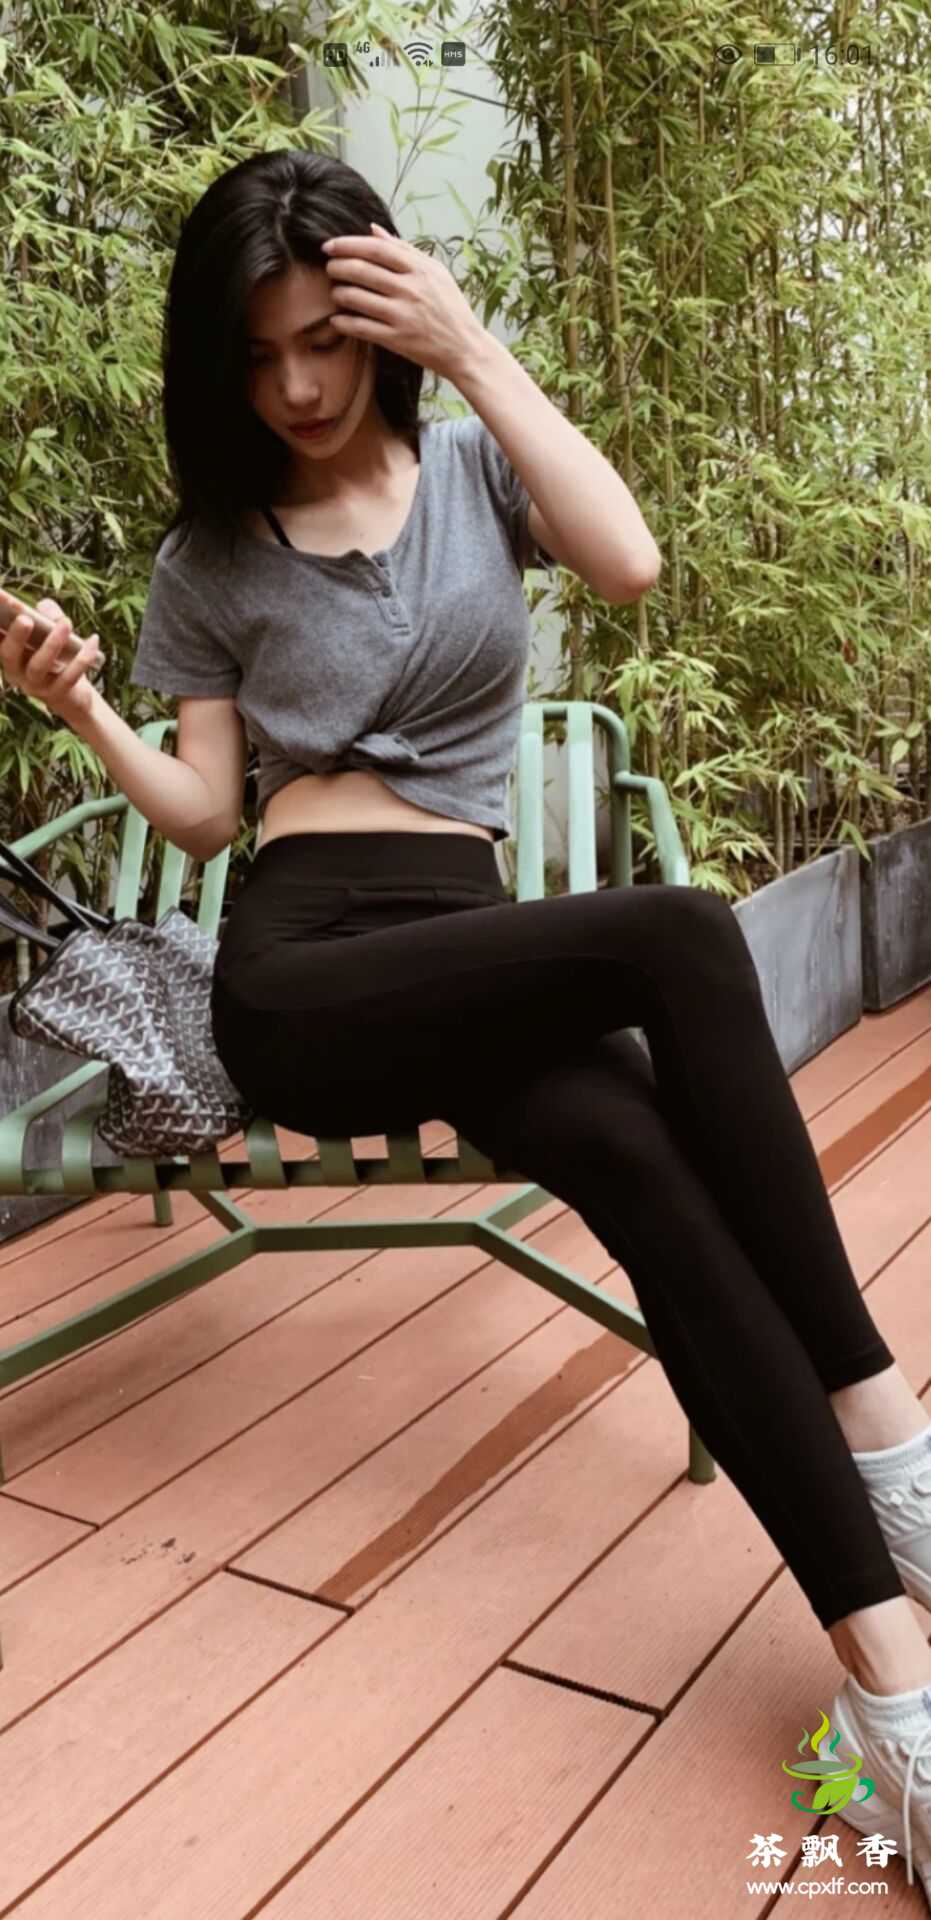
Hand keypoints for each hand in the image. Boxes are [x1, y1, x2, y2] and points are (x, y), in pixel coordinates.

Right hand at [0, 592, 102, 722]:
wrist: (73, 696)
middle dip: (16, 636)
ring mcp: (35, 686)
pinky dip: (82, 657)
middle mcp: (16, 672)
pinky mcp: (57, 693)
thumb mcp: (50, 633)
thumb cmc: (56, 657)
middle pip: (10, 655)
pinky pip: (69, 676)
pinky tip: (93, 639)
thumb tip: (46, 608)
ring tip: (65, 623)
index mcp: (8, 654)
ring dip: (52, 643)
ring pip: (39, 665)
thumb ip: (46, 616)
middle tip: (25, 619)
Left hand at [322, 223, 485, 383]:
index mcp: (420, 270)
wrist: (465, 348)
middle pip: (362, 270)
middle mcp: (410, 290)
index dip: (348, 245)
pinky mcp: (397, 340)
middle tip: (329, 268)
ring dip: (338, 293)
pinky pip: (361, 328)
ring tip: (336, 293)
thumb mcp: (436, 272)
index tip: (329, 246)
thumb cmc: (450, 308)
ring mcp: (403, 315)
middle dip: (338, 266)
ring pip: (357, 298)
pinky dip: (343, 322)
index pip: (376, 249)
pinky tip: (337, 320)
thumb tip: (374, 229)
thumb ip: (405, 250)